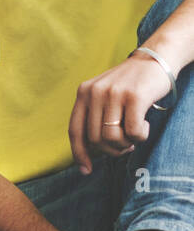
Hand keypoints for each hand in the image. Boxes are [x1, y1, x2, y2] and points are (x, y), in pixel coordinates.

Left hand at [68, 54, 172, 173]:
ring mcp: (113, 94)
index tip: (85, 170)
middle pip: (95, 139)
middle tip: (126, 145)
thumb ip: (95, 115)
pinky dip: (140, 135)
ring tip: (135, 133)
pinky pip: (133, 132)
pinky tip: (144, 124)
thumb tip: (92, 151)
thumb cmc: (131, 84)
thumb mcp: (105, 94)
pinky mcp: (134, 97)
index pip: (74, 130)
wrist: (155, 59)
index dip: (79, 153)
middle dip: (111, 150)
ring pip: (112, 138)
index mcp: (84, 93)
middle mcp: (94, 92)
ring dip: (126, 144)